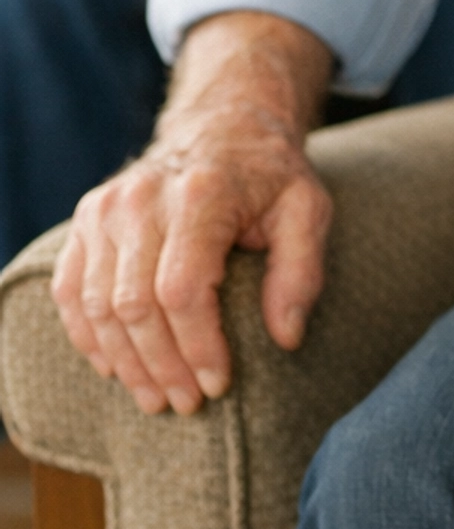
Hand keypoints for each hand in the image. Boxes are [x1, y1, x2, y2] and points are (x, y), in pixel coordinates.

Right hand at [51, 14, 333, 414]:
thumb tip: (287, 337)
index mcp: (201, 193)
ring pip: (99, 305)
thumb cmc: (269, 176)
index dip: (198, 347)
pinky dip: (87, 336)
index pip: (183, 290)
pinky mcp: (86, 218)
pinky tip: (114, 367)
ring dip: (126, 363)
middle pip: (136, 304)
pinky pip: (70, 290)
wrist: (223, 124)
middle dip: (162, 366)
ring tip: (157, 397)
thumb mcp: (307, 209)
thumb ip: (302, 271)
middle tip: (188, 403)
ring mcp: (106, 207)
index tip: (219, 383)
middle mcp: (143, 197)